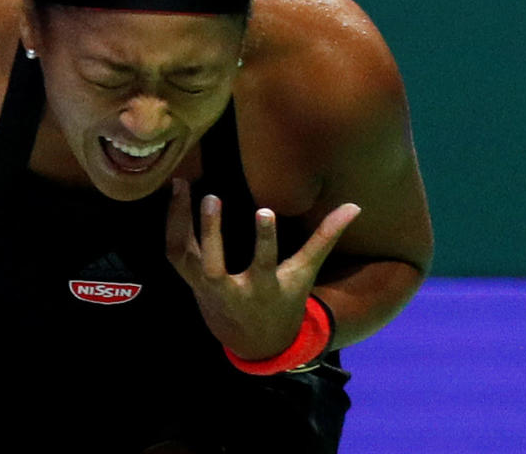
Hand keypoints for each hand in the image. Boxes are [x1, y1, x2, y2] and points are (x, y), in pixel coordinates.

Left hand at [165, 178, 360, 359]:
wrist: (252, 340)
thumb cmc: (284, 300)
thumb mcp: (304, 274)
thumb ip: (324, 239)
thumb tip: (354, 206)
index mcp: (262, 288)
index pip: (263, 263)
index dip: (264, 239)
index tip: (265, 211)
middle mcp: (229, 290)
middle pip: (212, 265)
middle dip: (210, 233)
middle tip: (211, 197)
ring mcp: (204, 286)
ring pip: (183, 257)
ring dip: (179, 222)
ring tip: (181, 186)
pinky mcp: (188, 279)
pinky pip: (173, 251)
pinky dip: (171, 225)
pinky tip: (175, 195)